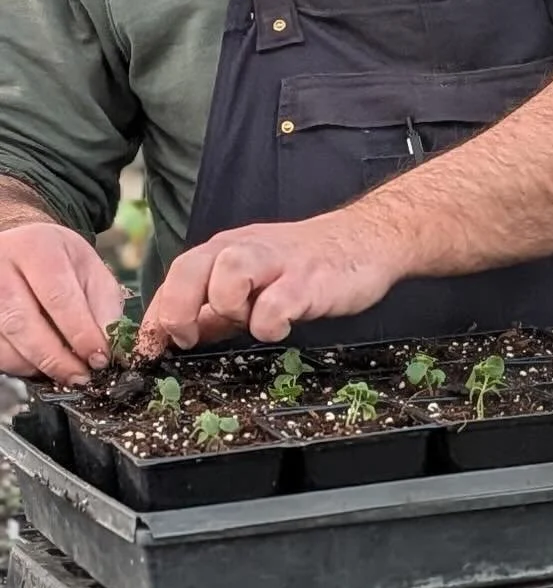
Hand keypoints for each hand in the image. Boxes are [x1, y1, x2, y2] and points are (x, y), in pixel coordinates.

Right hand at [0, 223, 127, 384]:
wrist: (23, 249)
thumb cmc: (61, 262)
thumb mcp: (91, 271)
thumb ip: (103, 307)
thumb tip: (106, 348)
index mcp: (37, 249)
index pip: (58, 297)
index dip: (81, 334)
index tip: (100, 358)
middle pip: (23, 324)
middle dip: (57, 359)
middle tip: (82, 376)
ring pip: (5, 344)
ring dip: (38, 366)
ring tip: (66, 371)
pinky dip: (20, 365)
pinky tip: (41, 364)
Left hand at [136, 211, 405, 354]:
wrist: (365, 240)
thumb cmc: (307, 265)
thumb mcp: (255, 282)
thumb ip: (218, 307)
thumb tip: (183, 333)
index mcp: (226, 249)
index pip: (176, 275)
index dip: (157, 313)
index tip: (151, 347)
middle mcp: (245, 249)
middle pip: (189, 269)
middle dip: (177, 310)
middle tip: (184, 340)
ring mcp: (277, 263)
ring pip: (227, 274)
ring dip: (225, 307)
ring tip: (243, 324)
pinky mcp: (308, 281)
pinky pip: (275, 305)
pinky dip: (269, 324)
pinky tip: (280, 327)